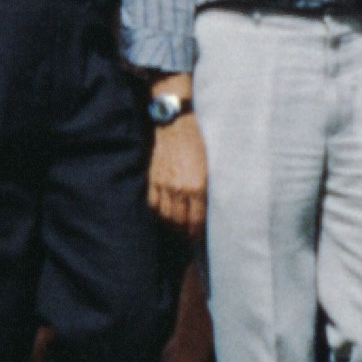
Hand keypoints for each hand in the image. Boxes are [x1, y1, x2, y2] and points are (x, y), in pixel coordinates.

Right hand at [148, 115, 206, 236]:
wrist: (175, 124)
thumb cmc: (196, 142)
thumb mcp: (208, 167)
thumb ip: (206, 188)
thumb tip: (206, 207)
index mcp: (197, 187)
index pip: (196, 220)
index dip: (196, 233)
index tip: (198, 237)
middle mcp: (179, 189)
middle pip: (180, 221)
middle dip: (184, 232)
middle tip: (188, 235)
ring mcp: (163, 185)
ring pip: (165, 215)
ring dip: (171, 224)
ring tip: (176, 226)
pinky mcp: (152, 178)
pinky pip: (152, 203)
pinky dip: (157, 211)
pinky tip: (163, 212)